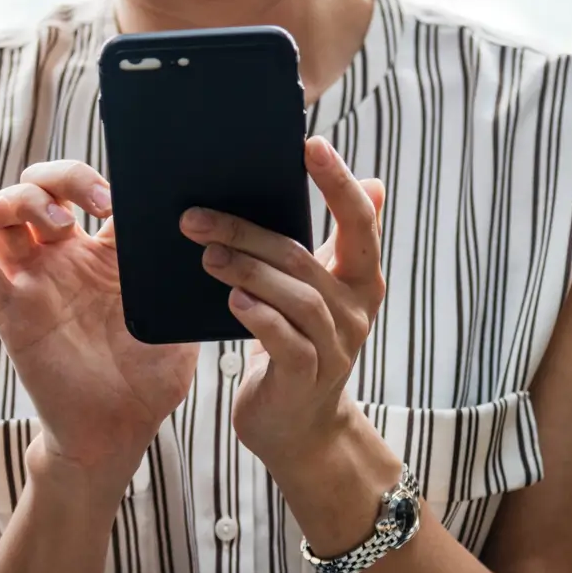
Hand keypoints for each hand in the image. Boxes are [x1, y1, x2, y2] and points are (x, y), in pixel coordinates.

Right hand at [0, 161, 197, 471]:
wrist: (118, 432)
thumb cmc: (149, 380)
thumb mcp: (177, 319)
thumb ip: (182, 279)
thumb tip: (211, 237)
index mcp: (105, 258)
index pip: (89, 193)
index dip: (101, 179)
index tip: (128, 195)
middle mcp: (63, 262)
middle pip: (40, 189)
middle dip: (61, 177)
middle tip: (98, 202)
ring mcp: (32, 282)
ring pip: (2, 213)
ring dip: (22, 198)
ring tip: (61, 222)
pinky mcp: (7, 309)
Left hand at [180, 137, 385, 471]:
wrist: (300, 427)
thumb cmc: (302, 345)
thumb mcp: (325, 291)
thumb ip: (338, 242)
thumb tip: (374, 181)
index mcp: (360, 279)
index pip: (360, 221)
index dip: (338, 182)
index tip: (310, 145)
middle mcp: (355, 310)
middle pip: (303, 258)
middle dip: (248, 231)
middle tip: (197, 216)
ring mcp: (334, 347)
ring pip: (294, 296)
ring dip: (245, 270)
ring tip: (205, 254)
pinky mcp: (306, 378)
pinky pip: (284, 340)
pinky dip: (258, 316)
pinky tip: (232, 300)